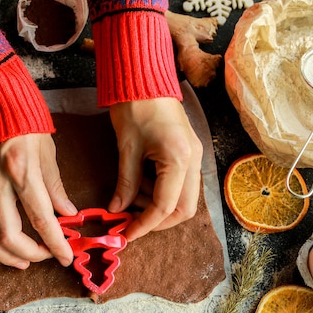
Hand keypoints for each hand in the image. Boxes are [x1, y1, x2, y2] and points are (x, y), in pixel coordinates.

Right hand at [0, 133, 76, 268]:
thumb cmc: (26, 124)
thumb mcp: (48, 153)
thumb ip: (56, 187)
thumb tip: (67, 214)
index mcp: (22, 172)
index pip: (41, 219)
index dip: (55, 244)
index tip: (66, 257)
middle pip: (7, 235)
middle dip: (30, 254)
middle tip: (46, 256)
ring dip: (3, 255)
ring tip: (23, 261)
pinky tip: (0, 245)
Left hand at [108, 97, 202, 240]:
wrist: (145, 77)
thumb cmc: (134, 107)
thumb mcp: (126, 149)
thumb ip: (126, 183)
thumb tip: (118, 210)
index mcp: (179, 159)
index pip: (165, 207)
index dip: (145, 225)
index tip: (125, 234)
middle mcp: (193, 160)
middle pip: (184, 209)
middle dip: (158, 221)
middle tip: (131, 221)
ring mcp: (194, 156)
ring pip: (184, 199)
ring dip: (158, 205)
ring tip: (131, 195)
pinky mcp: (189, 152)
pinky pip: (181, 184)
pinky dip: (162, 191)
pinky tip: (141, 184)